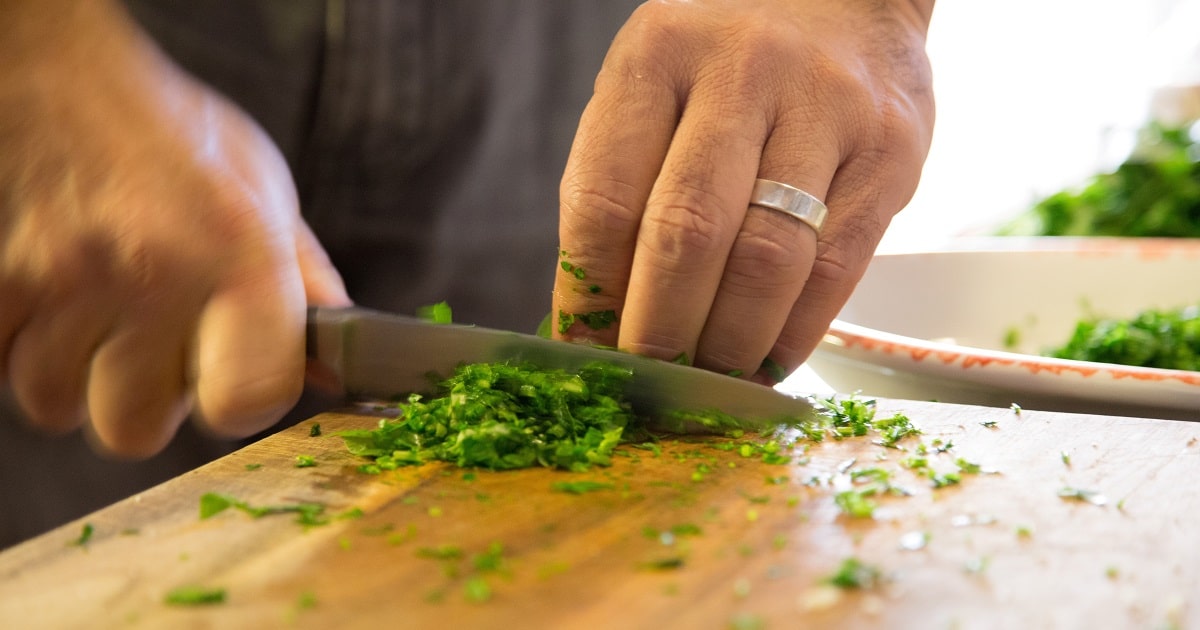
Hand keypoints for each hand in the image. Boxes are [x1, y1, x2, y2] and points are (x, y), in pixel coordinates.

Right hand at [0, 1, 349, 456]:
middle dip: (148, 398)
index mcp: (238, 255)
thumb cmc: (176, 136)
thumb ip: (304, 286)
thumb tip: (336, 369)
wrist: (64, 76)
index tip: (238, 375)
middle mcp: (152, 273)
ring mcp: (63, 279)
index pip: (246, 400)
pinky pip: (3, 368)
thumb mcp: (264, 194)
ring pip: (59, 404)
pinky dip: (25, 349)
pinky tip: (61, 302)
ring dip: (80, 375)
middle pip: (136, 428)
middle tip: (159, 340)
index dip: (244, 400)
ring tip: (105, 313)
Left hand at [552, 0, 933, 382]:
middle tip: (648, 381)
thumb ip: (624, 189)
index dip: (591, 295)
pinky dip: (796, 331)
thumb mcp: (655, 93)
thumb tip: (597, 322)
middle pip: (688, 234)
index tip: (586, 350)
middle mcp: (743, 71)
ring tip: (708, 382)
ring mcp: (826, 107)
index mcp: (657, 54)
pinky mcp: (891, 150)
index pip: (605, 200)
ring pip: (768, 260)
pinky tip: (768, 361)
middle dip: (659, 331)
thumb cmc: (725, 67)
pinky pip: (838, 267)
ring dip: (730, 344)